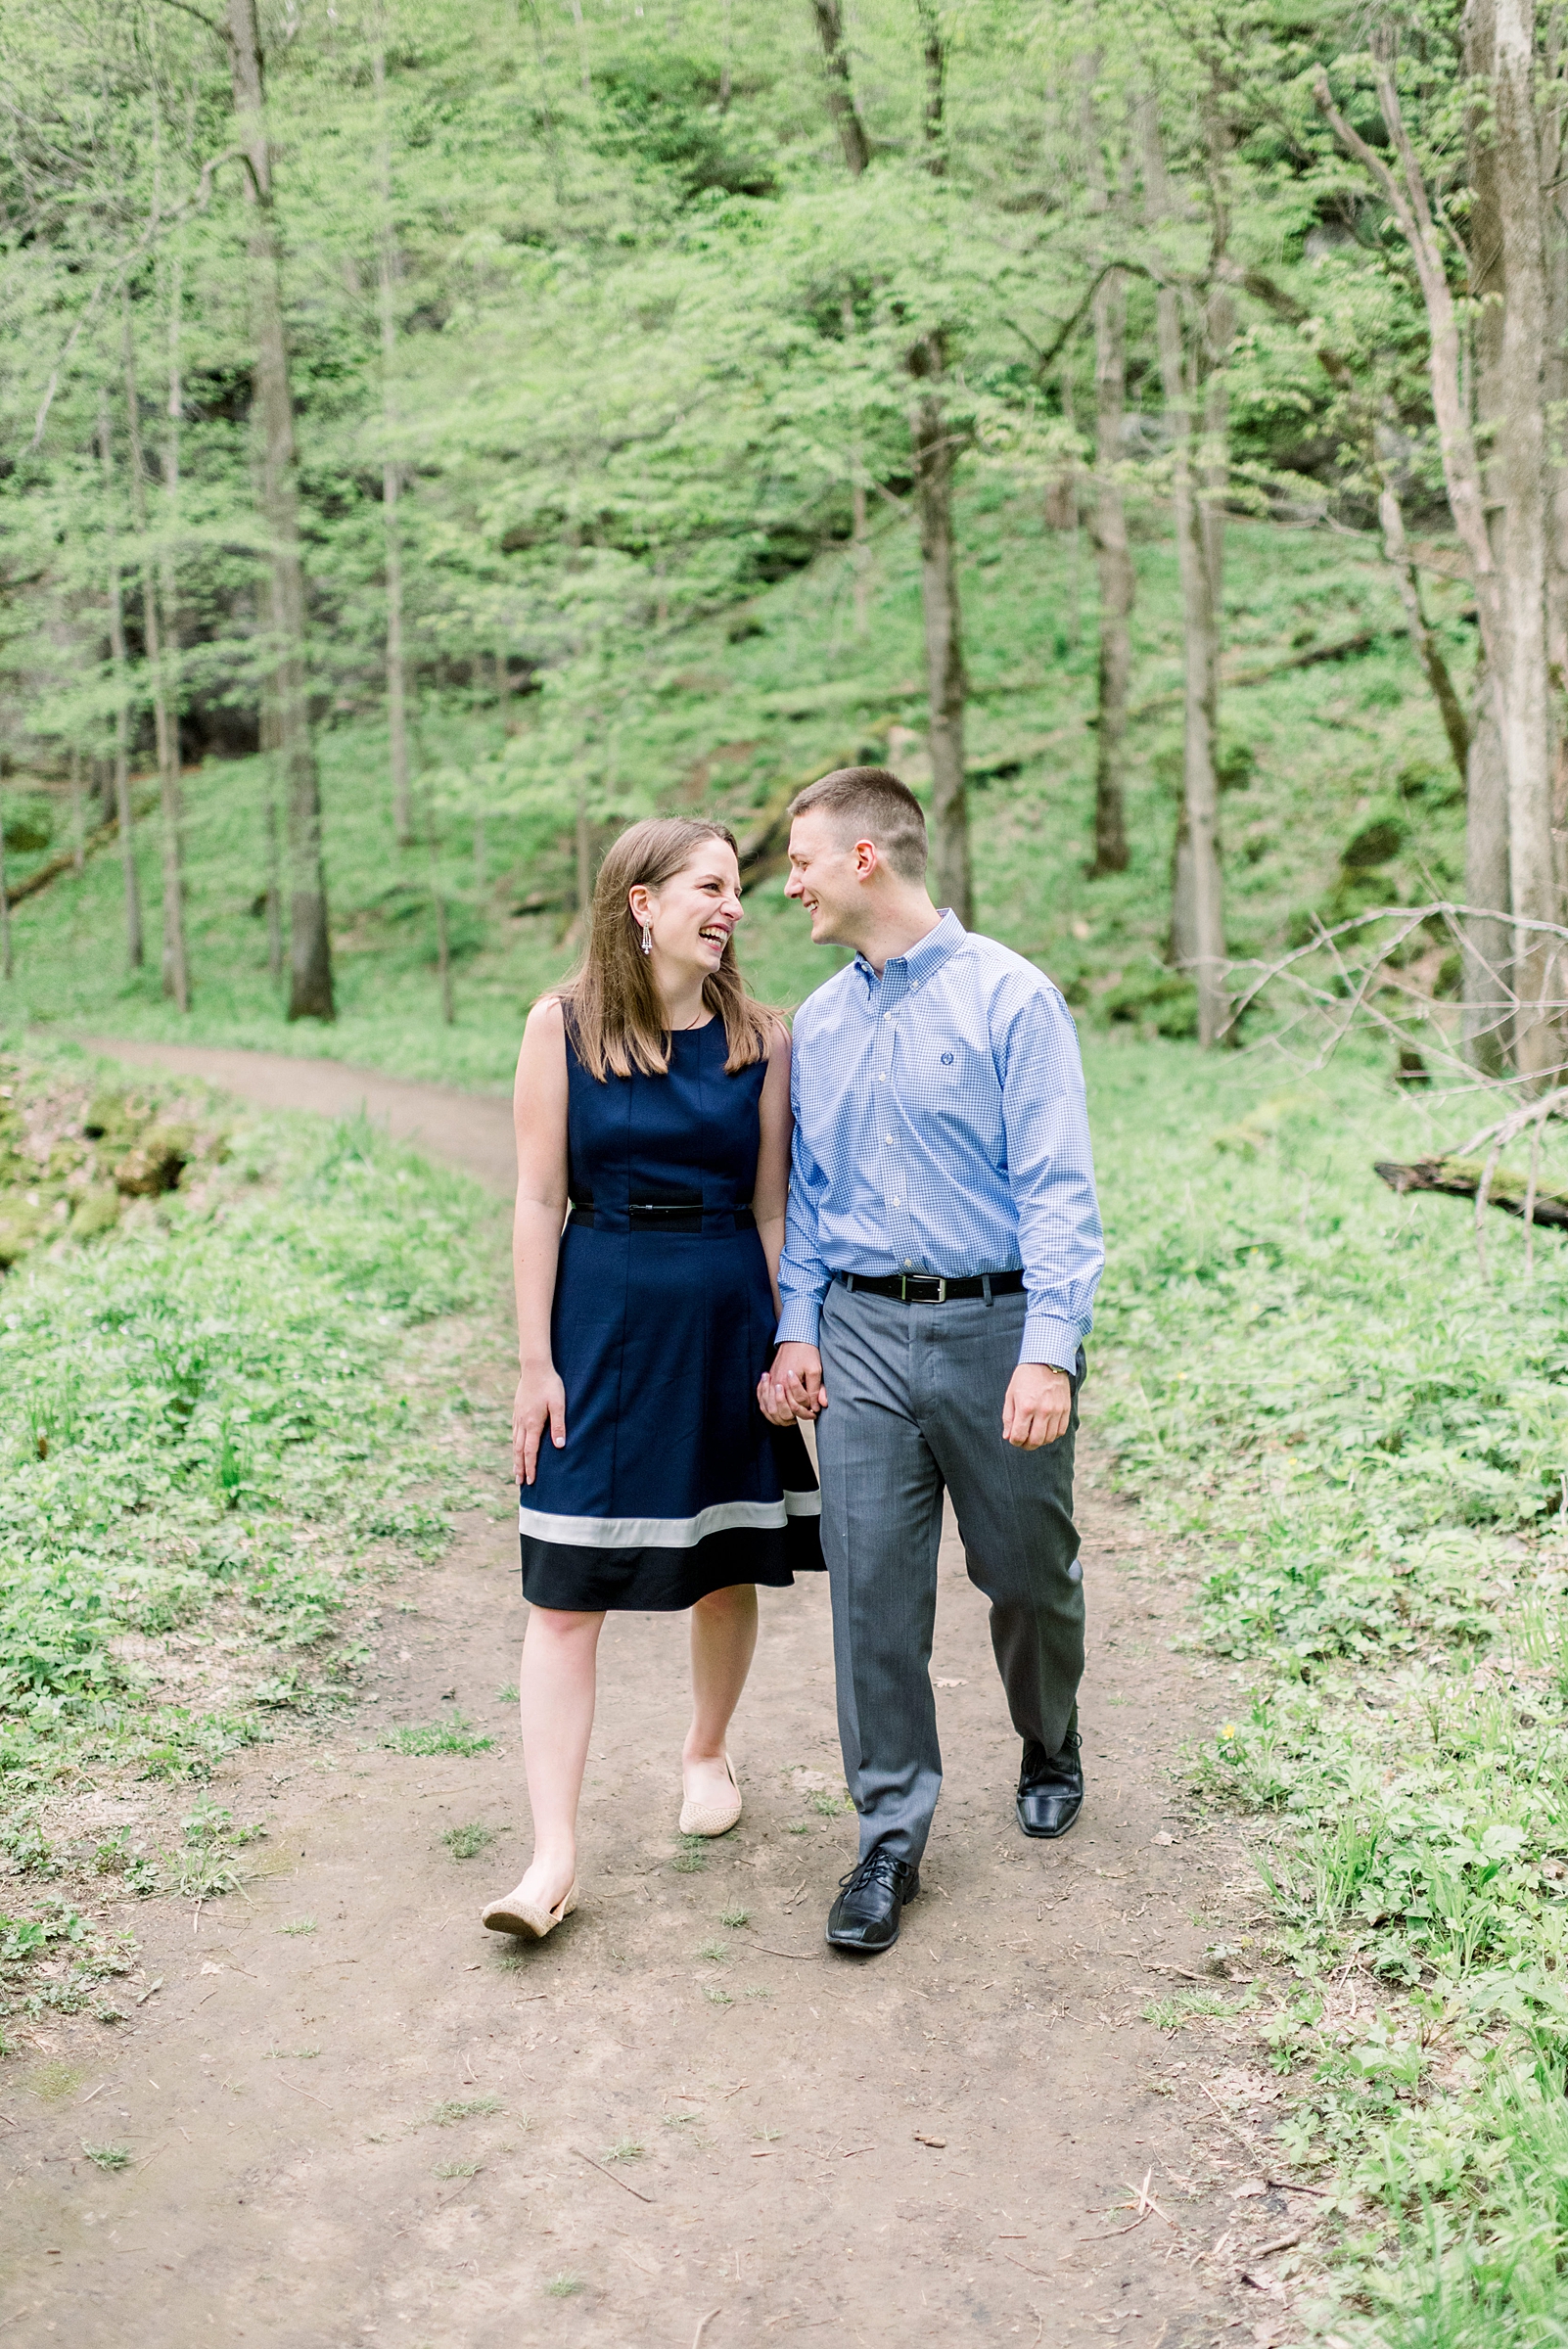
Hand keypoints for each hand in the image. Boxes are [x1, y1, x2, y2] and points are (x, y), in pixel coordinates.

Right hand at [513, 1357, 566, 1484]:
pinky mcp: (517, 1410)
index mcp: (532, 1423)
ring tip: (516, 1470)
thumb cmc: (550, 1385)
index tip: (530, 1480)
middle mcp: (522, 1422)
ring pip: (515, 1442)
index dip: (530, 1467)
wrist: (535, 1367)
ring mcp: (518, 1416)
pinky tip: (516, 1446)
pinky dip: (515, 1444)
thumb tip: (559, 1446)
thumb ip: (559, 1426)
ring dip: (515, 1458)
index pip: (530, 1451)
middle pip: (519, 1450)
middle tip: (519, 1482)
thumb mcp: (558, 1405)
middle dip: (520, 1467)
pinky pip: (514, 1432)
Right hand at [759, 1341, 827, 1422]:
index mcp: (787, 1380)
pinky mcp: (768, 1381)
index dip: (809, 1409)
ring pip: (770, 1409)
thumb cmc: (806, 1352)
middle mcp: (776, 1383)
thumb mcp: (815, 1369)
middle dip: (797, 1415)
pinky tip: (778, 1410)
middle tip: (808, 1414)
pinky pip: (762, 1400)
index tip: (816, 1411)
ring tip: (794, 1416)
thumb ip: (817, 1389)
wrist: (794, 1338)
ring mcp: (770, 1383)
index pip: (799, 1403)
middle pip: (783, 1410)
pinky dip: (768, 1409)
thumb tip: (818, 1406)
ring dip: (782, 1416)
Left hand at [1002, 1364, 1070, 1449]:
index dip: (1014, 1442)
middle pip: (1035, 1441)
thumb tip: (1008, 1437)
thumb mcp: (1011, 1394)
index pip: (1019, 1436)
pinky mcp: (1066, 1409)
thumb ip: (1008, 1417)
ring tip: (1034, 1435)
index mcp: (1025, 1407)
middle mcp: (1042, 1410)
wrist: (1046, 1361)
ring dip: (1040, 1441)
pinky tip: (1046, 1429)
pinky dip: (1052, 1435)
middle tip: (1023, 1442)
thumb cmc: (1025, 1377)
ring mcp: (1056, 1410)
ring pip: (1049, 1438)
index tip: (1014, 1439)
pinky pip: (1060, 1431)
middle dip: (1027, 1445)